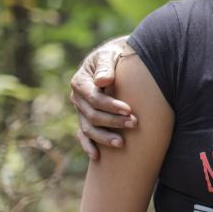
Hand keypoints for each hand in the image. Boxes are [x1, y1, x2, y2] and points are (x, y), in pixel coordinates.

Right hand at [68, 37, 134, 159]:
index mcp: (80, 81)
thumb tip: (103, 81)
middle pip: (92, 115)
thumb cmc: (116, 55)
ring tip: (122, 143)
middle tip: (134, 124)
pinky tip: (97, 156)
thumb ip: (106, 66)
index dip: (111, 105)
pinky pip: (84, 135)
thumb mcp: (111, 55)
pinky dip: (88, 145)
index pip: (94, 98)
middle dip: (113, 121)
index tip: (129, 109)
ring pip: (88, 129)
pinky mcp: (85, 118)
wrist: (116, 58)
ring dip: (104, 137)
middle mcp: (77, 98)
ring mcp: (80, 110)